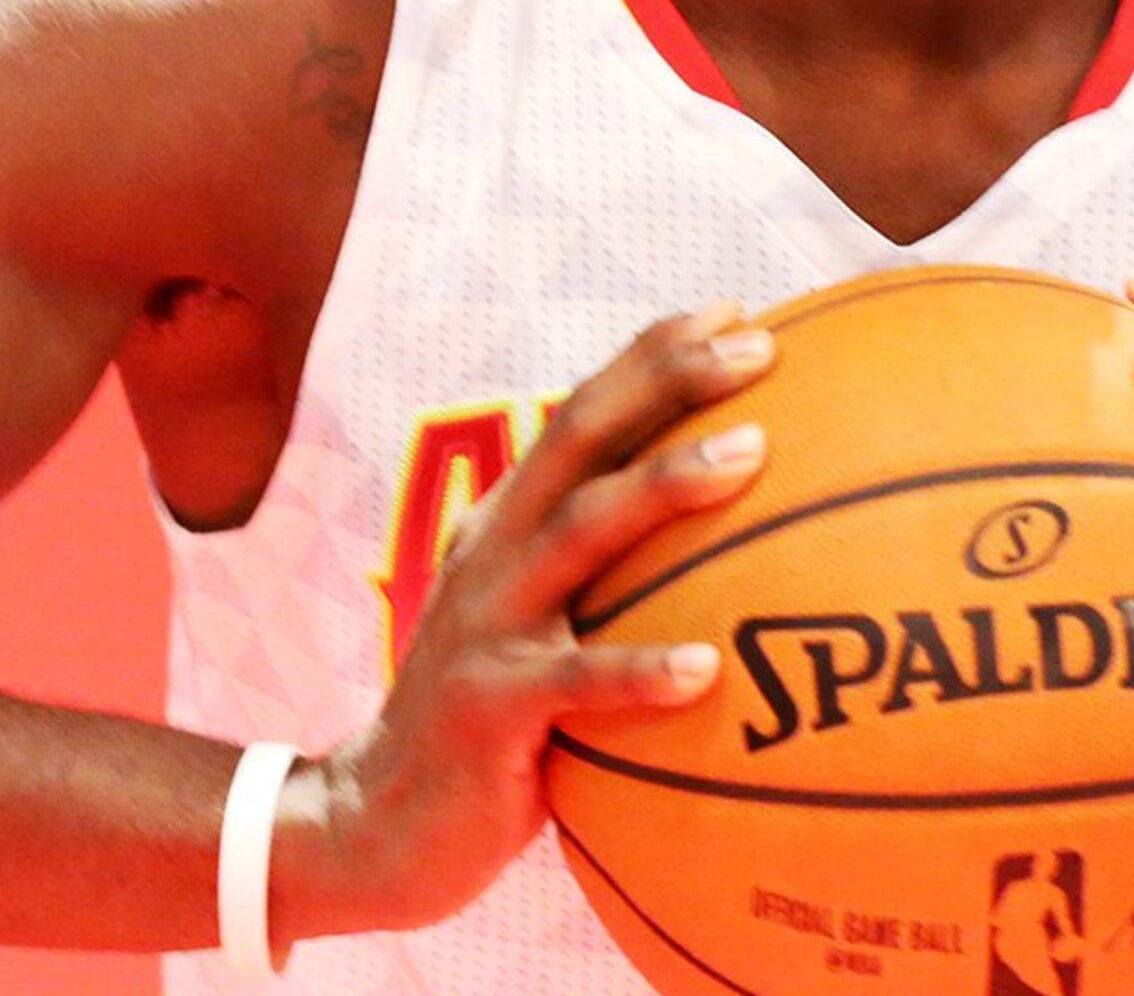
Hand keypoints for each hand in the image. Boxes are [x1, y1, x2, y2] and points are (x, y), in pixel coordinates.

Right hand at [291, 303, 773, 934]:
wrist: (375, 823)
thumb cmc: (493, 720)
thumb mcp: (540, 625)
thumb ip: (606, 574)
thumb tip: (729, 540)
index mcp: (509, 524)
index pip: (584, 415)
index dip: (653, 356)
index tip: (738, 311)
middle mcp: (494, 553)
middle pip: (581, 439)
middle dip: (665, 381)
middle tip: (757, 347)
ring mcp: (487, 626)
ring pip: (581, 533)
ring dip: (665, 484)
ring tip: (751, 456)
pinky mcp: (489, 709)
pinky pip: (574, 684)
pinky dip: (638, 671)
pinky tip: (706, 668)